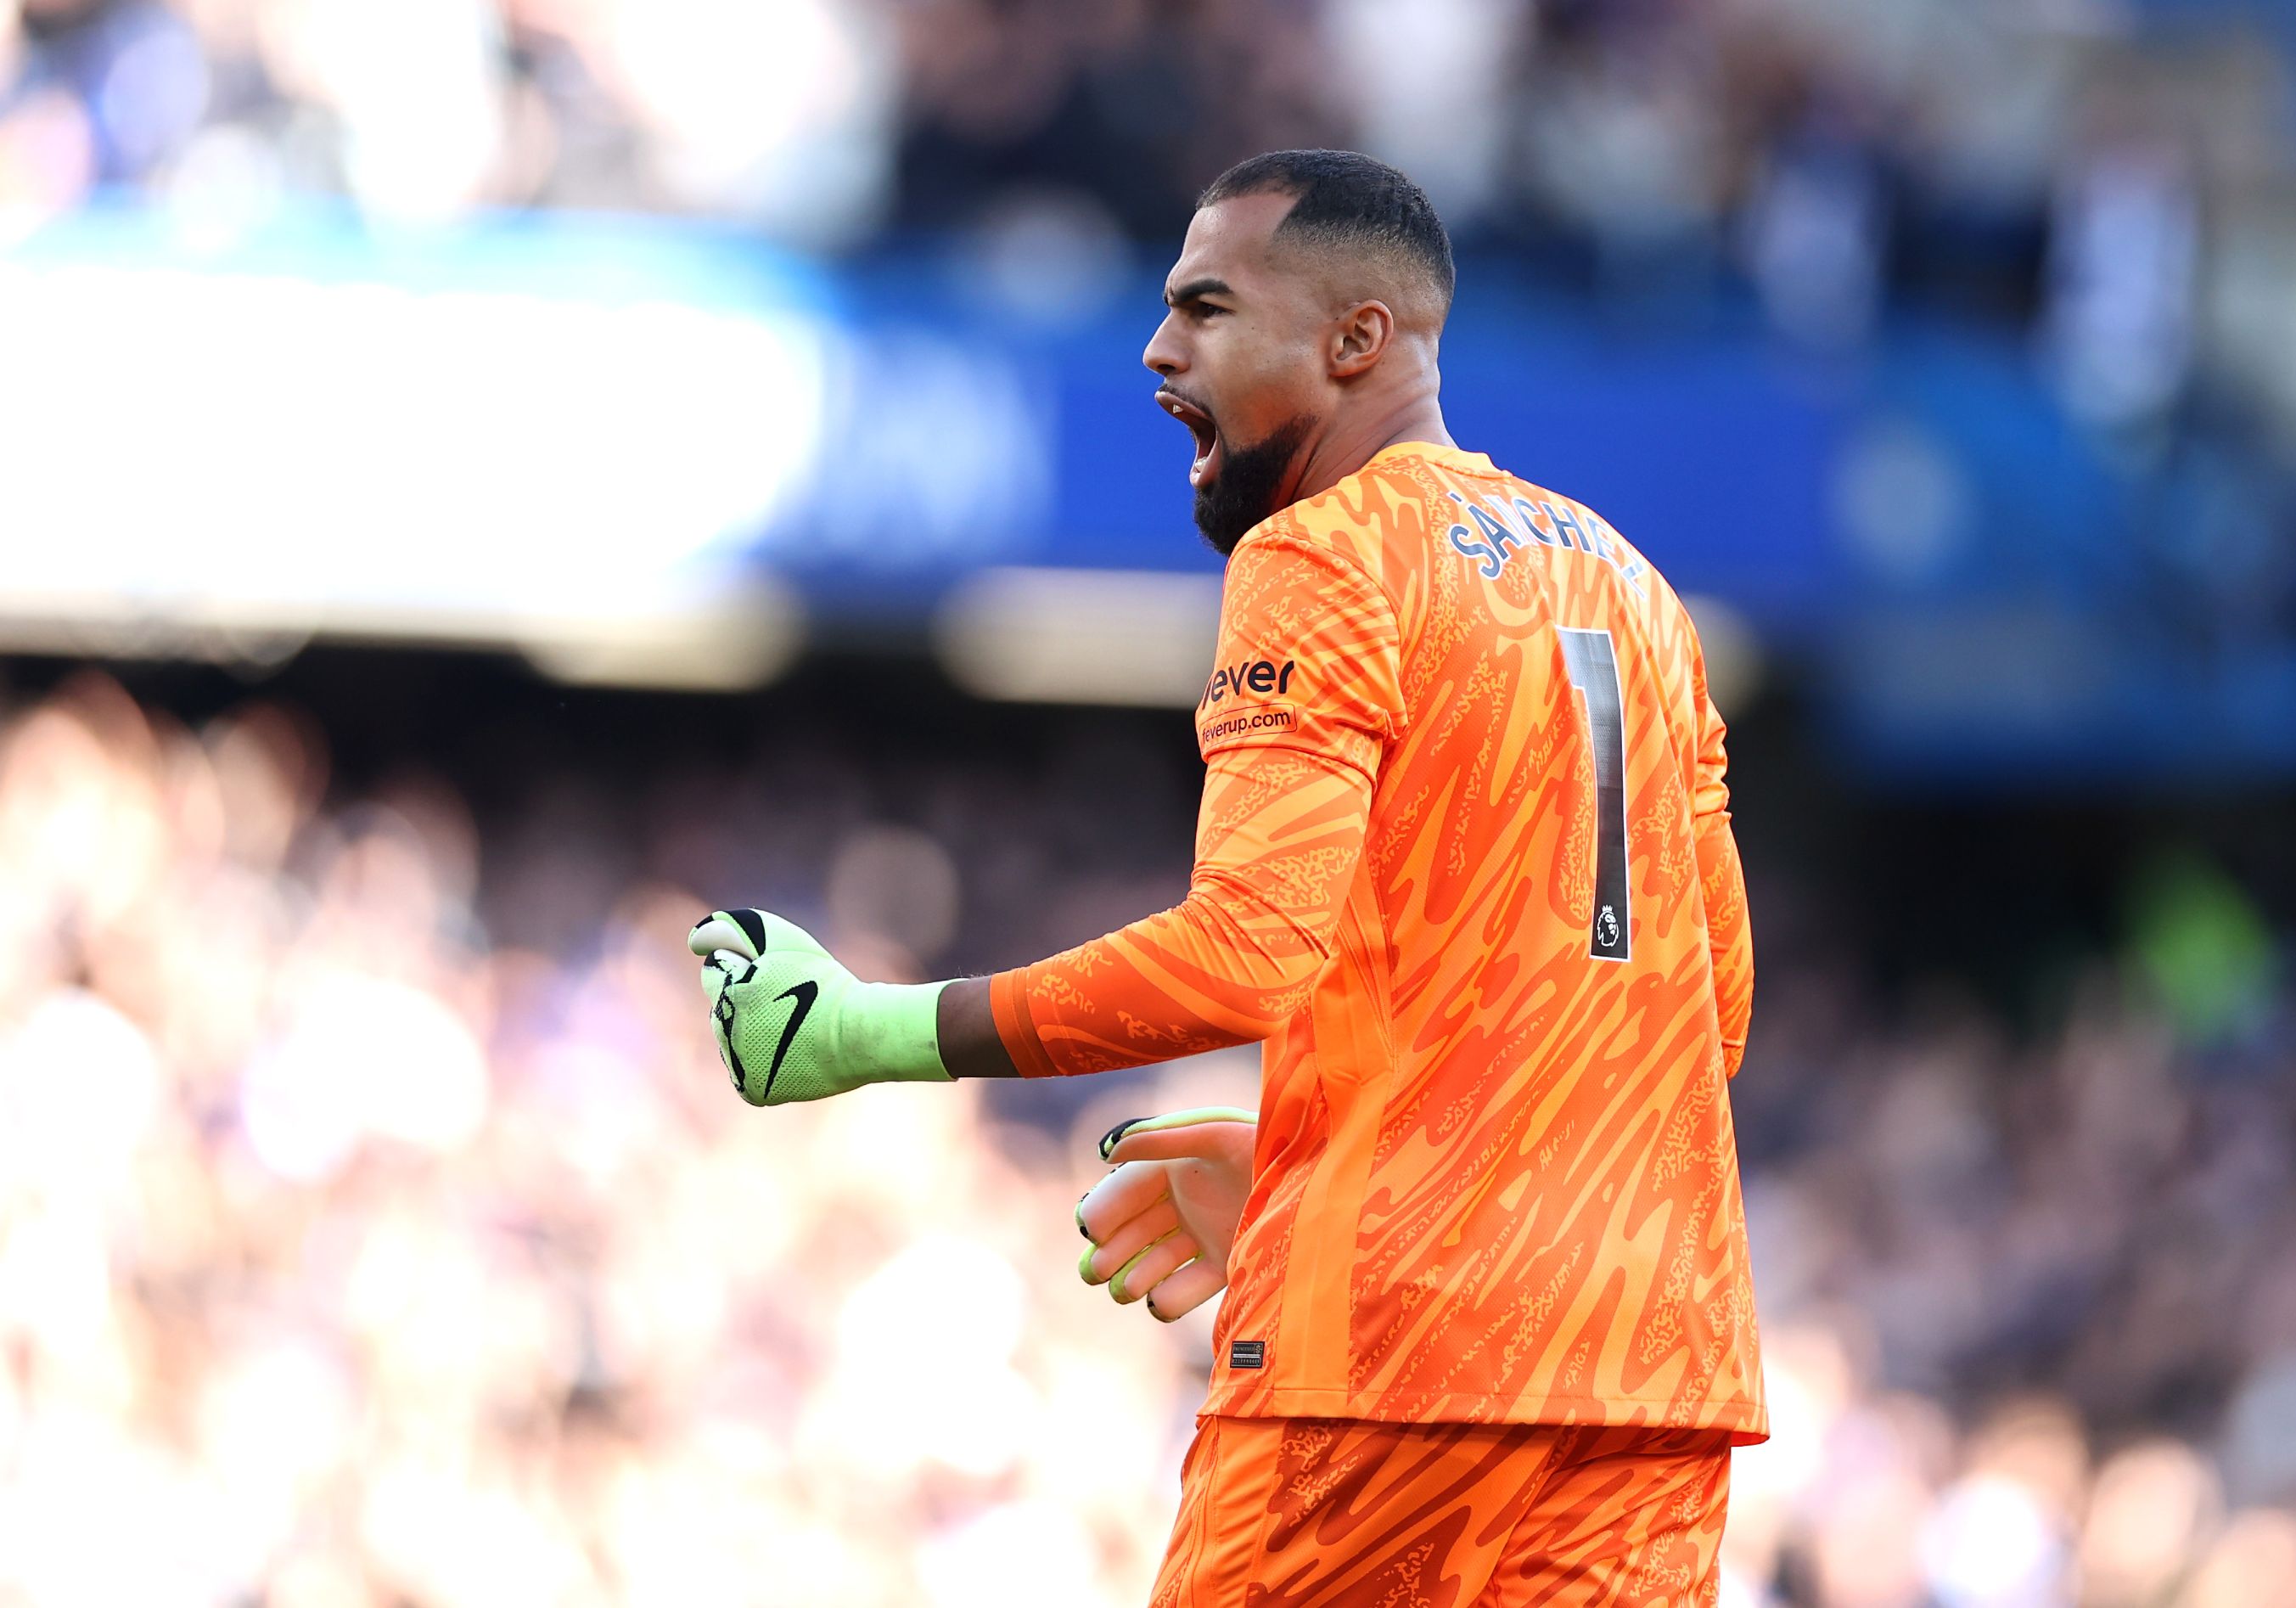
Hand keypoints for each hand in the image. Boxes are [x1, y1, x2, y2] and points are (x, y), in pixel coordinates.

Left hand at [688, 908, 950, 1105]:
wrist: (858, 1034)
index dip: (748, 967)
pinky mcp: (752, 1090)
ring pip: (733, 1041)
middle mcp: (723, 1030)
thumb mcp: (783, 939)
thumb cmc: (824, 982)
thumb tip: (695, 942)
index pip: (716, 971)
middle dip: (746, 1001)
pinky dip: (763, 1063)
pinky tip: (791, 1053)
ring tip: (792, 1028)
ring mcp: (736, 1064)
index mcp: (727, 989)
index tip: (778, 974)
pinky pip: (747, 1072)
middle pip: (722, 1008)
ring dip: (753, 1032)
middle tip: (789, 1002)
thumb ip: (733, 930)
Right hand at [1076, 1107, 1256, 1320]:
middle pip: (1133, 1230)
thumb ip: (1158, 1140)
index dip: (1105, 1209)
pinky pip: (1186, 1286)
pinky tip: (1158, 1299)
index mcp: (1175, 1166)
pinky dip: (1168, 1298)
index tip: (1091, 1229)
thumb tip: (1104, 1152)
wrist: (1319, 1187)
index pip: (1126, 1190)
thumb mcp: (1212, 1135)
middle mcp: (1185, 1202)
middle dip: (1111, 1251)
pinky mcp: (1224, 1265)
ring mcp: (1203, 1235)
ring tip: (1126, 1287)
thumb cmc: (1265, 1148)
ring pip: (1153, 1261)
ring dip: (1134, 1276)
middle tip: (1096, 1270)